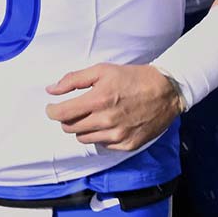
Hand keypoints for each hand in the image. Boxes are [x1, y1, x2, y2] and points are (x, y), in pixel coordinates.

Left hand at [46, 63, 181, 150]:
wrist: (166, 91)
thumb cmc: (133, 77)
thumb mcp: (103, 70)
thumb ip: (74, 79)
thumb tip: (51, 90)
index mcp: (98, 100)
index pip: (61, 114)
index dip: (52, 111)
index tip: (52, 108)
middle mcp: (106, 121)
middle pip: (70, 128)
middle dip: (68, 118)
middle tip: (77, 109)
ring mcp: (117, 136)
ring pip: (84, 138)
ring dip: (83, 128)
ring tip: (95, 116)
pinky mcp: (127, 146)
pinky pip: (102, 144)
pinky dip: (100, 135)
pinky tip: (110, 124)